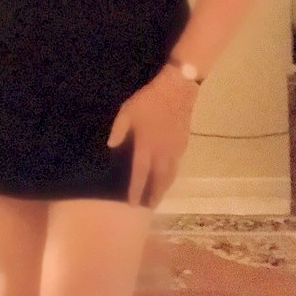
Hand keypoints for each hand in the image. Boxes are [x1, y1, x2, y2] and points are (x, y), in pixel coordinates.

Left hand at [106, 66, 198, 209]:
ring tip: (159, 196)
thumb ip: (118, 130)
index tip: (132, 205)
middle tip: (150, 207)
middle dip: (154, 195)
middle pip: (159, 180)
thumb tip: (111, 146)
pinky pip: (178, 163)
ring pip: (171, 174)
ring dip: (165, 187)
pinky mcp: (184, 142)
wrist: (177, 89)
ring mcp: (175, 148)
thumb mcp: (127, 111)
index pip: (140, 174)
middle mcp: (163, 152)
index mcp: (147, 145)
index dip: (136, 190)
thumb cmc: (149, 99)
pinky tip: (169, 174)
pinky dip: (172, 173)